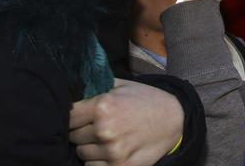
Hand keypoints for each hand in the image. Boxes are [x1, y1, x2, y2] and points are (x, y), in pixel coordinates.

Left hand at [69, 78, 183, 165]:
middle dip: (81, 130)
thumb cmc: (146, 100)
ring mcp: (112, 152)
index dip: (74, 115)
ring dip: (89, 146)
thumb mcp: (122, 85)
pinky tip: (111, 150)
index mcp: (103, 106)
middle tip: (95, 126)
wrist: (175, 120)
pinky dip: (98, 160)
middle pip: (73, 136)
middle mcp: (105, 130)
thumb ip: (96, 87)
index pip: (69, 116)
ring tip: (105, 138)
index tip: (81, 115)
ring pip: (81, 153)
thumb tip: (72, 88)